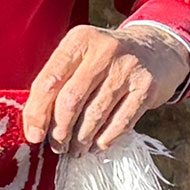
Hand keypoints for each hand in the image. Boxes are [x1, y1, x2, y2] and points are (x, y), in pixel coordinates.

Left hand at [23, 23, 189, 155]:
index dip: (37, 112)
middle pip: (71, 99)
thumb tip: (35, 123)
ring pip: (96, 113)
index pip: (49, 80)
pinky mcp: (147, 86)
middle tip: (57, 146)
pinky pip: (122, 121)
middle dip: (60, 129)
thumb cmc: (104, 59)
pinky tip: (97, 145)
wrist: (156, 49)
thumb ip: (57, 79)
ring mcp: (128, 68)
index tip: (32, 135)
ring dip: (82, 138)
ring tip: (75, 149)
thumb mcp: (80, 55)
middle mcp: (104, 51)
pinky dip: (106, 138)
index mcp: (79, 40)